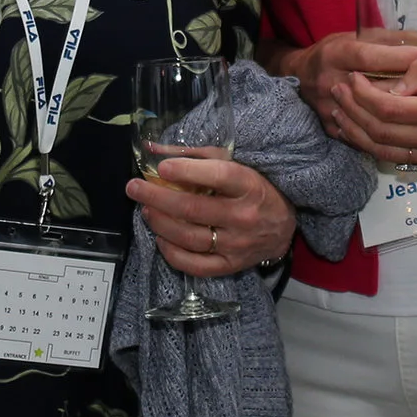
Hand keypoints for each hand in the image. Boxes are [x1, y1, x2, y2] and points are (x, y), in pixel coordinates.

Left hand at [127, 157, 296, 274]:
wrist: (282, 227)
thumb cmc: (254, 188)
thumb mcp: (233, 164)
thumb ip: (194, 156)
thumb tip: (152, 151)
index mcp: (248, 185)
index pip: (218, 176)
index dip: (187, 171)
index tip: (162, 168)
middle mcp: (244, 217)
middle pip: (193, 209)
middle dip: (158, 197)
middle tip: (134, 188)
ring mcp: (237, 245)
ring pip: (190, 238)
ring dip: (160, 223)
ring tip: (145, 209)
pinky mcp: (230, 265)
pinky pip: (195, 265)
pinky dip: (172, 253)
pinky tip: (160, 238)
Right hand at [285, 33, 416, 147]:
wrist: (303, 76)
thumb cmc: (338, 51)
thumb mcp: (361, 36)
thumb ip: (395, 40)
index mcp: (336, 54)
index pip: (371, 58)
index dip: (400, 58)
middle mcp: (330, 83)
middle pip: (375, 91)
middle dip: (408, 90)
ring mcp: (330, 110)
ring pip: (372, 119)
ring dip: (402, 116)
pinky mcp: (333, 130)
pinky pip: (366, 137)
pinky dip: (389, 135)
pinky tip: (410, 129)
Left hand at [331, 51, 416, 169]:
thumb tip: (392, 88)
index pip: (389, 108)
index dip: (363, 94)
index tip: (352, 77)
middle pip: (381, 132)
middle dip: (352, 110)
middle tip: (337, 90)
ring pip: (382, 152)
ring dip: (355, 132)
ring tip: (338, 111)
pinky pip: (395, 160)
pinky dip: (371, 147)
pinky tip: (357, 129)